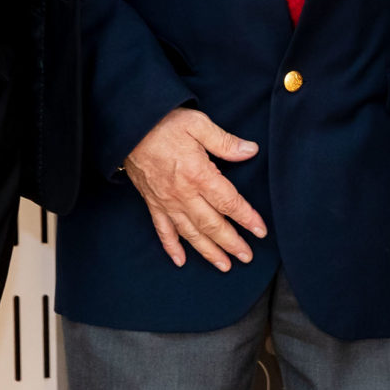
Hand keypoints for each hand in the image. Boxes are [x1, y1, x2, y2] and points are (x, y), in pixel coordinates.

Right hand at [123, 107, 266, 271]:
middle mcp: (183, 194)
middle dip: (231, 243)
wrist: (128, 128)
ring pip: (190, 233)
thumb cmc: (165, 123)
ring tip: (224, 265)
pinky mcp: (152, 203)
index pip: (229, 202)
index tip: (260, 232)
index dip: (246, 218)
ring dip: (208, 251)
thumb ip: (225, 141)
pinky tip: (181, 260)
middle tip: (247, 257)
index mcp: (198, 174)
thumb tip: (250, 151)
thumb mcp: (199, 124)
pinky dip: (171, 247)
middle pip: (212, 225)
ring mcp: (166, 201)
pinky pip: (162, 230)